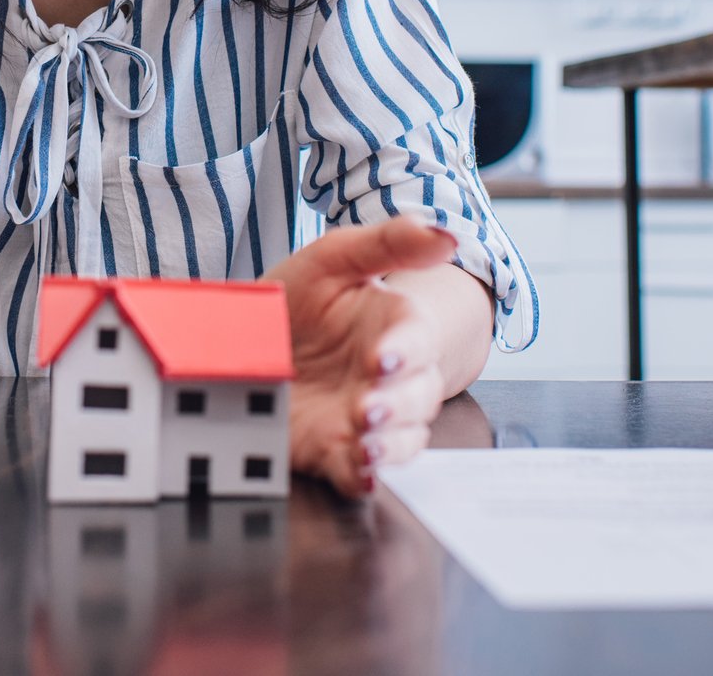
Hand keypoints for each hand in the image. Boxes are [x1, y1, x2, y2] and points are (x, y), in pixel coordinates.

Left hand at [265, 215, 457, 496]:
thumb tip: (448, 234)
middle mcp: (389, 378)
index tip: (385, 355)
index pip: (414, 338)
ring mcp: (365, 417)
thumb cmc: (308, 299)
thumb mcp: (335, 259)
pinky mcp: (335, 450)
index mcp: (394, 327)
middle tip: (369, 406)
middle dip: (396, 403)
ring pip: (399, 437)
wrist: (264, 340)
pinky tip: (361, 475)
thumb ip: (389, 244)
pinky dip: (363, 476)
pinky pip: (358, 470)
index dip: (405, 349)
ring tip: (367, 445)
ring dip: (388, 444)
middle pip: (415, 395)